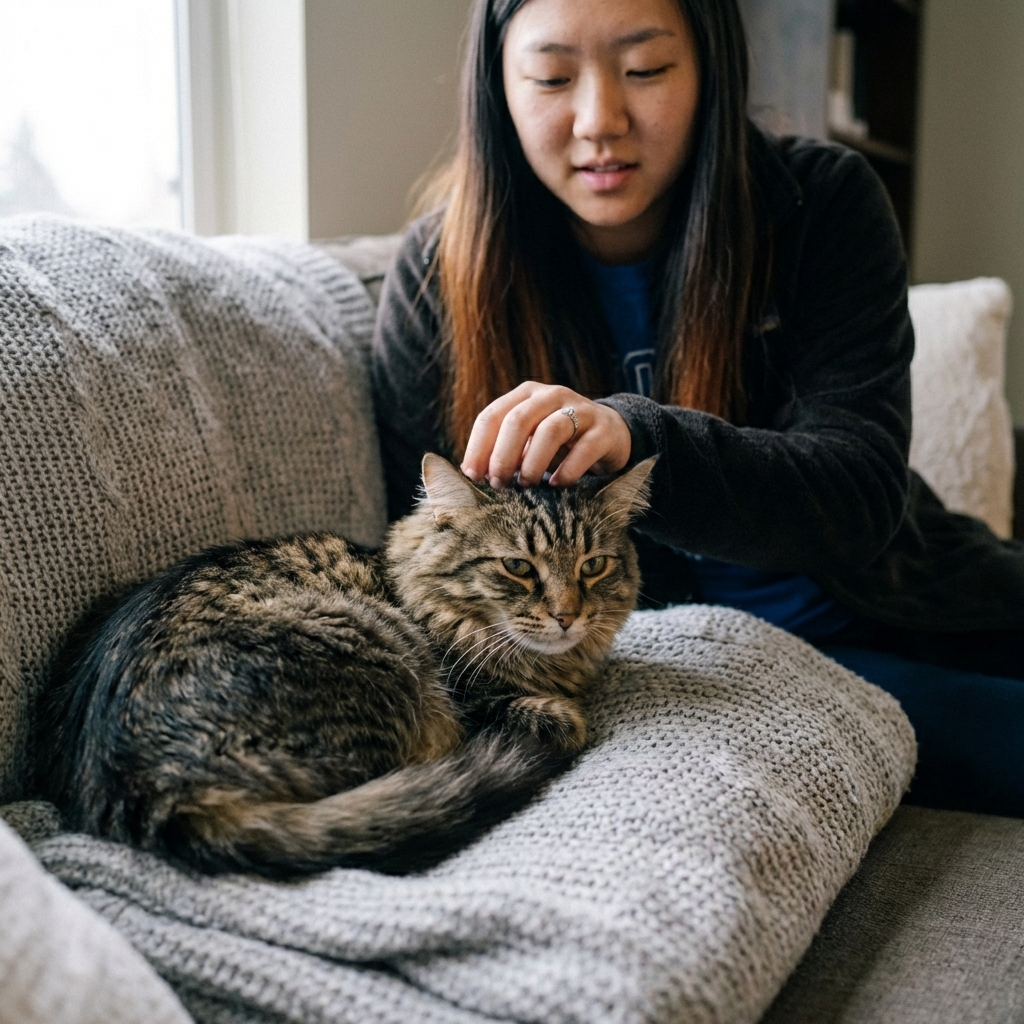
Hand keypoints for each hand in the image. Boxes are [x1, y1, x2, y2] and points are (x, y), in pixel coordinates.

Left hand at [460, 382, 630, 487]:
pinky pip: (584, 449)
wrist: (610, 433)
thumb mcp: (529, 441)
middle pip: (518, 420)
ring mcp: (581, 409)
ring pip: (550, 431)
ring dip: (532, 463)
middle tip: (499, 484)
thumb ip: (505, 451)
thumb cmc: (559, 442)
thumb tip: (476, 472)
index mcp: (526, 395)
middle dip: (502, 456)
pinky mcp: (604, 430)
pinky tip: (557, 484)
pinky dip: (567, 470)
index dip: (479, 447)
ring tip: (526, 485)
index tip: (473, 476)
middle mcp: (551, 396)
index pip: (492, 415)